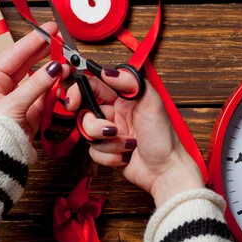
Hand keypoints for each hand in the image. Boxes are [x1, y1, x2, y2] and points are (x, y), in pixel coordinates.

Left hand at [0, 22, 68, 138]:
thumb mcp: (14, 105)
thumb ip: (37, 85)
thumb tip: (57, 68)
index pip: (15, 54)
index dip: (33, 41)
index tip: (49, 29)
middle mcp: (2, 87)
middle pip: (26, 63)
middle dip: (43, 51)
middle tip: (59, 38)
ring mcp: (16, 99)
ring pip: (37, 79)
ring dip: (52, 71)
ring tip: (67, 62)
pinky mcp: (28, 113)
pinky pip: (44, 96)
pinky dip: (54, 88)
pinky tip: (63, 80)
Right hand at [65, 70, 203, 206]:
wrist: (167, 170)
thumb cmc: (163, 136)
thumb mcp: (152, 102)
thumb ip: (130, 82)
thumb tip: (106, 72)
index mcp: (123, 98)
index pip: (93, 87)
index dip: (79, 91)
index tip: (73, 102)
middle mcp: (114, 114)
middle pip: (86, 112)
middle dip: (95, 125)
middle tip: (110, 130)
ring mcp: (109, 133)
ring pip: (88, 134)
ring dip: (109, 143)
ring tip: (129, 145)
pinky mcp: (107, 151)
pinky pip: (94, 152)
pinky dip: (110, 156)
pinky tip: (126, 156)